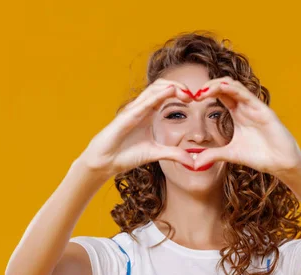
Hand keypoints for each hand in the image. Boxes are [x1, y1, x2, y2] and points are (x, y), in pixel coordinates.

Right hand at [80, 79, 196, 176]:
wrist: (106, 162)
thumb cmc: (126, 155)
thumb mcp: (156, 154)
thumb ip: (174, 154)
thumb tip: (193, 162)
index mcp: (148, 112)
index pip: (166, 93)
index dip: (181, 92)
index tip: (195, 100)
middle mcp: (141, 107)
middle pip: (161, 86)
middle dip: (179, 86)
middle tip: (193, 96)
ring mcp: (133, 110)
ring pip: (154, 88)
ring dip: (172, 87)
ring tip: (187, 94)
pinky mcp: (127, 116)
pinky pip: (144, 102)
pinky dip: (158, 95)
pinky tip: (170, 92)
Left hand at [192, 77, 300, 178]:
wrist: (281, 164)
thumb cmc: (260, 156)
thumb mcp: (231, 154)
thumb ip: (213, 155)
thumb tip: (194, 162)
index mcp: (237, 113)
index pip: (220, 95)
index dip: (205, 93)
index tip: (191, 99)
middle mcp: (245, 106)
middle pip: (225, 86)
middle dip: (208, 86)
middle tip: (193, 94)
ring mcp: (254, 106)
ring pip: (234, 86)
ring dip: (217, 85)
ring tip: (203, 91)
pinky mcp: (263, 110)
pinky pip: (246, 94)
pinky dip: (233, 89)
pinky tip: (220, 89)